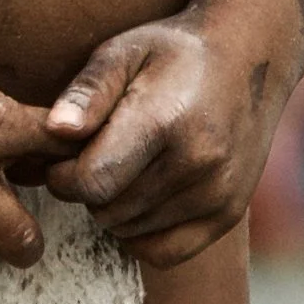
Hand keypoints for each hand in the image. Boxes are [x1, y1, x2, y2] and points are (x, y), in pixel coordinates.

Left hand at [45, 13, 287, 265]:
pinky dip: (141, 234)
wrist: (250, 55)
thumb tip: (54, 131)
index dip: (62, 176)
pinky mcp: (228, 213)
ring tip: (122, 168)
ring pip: (131, 231)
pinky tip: (140, 197)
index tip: (61, 156)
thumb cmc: (173, 51)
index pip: (91, 181)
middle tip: (93, 157)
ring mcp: (217, 193)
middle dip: (86, 189)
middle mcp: (197, 163)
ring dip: (113, 208)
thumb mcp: (124, 51)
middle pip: (108, 210)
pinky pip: (164, 252)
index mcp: (164, 121)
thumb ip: (87, 92)